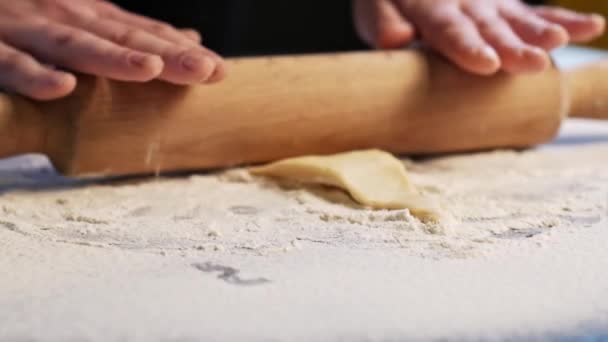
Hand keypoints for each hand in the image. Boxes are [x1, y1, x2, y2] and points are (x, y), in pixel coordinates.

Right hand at [0, 0, 224, 99]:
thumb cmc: (30, 17)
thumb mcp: (86, 20)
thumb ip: (133, 33)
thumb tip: (188, 38)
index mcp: (92, 18)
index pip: (145, 34)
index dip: (182, 51)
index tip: (219, 71)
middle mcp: (67, 19)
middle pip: (122, 38)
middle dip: (166, 54)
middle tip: (204, 70)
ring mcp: (29, 31)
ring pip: (75, 45)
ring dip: (113, 58)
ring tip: (151, 70)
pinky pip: (12, 64)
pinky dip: (35, 75)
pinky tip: (64, 87)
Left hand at [354, 0, 605, 74]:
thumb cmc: (389, 1)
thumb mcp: (374, 9)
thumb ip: (382, 23)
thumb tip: (395, 41)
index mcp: (430, 7)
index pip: (448, 30)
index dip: (467, 48)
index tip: (486, 64)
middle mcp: (465, 4)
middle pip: (489, 28)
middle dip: (511, 46)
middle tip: (534, 62)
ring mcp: (489, 4)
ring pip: (516, 20)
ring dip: (538, 32)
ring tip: (559, 41)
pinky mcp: (505, 7)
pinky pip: (534, 12)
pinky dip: (561, 20)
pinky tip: (590, 27)